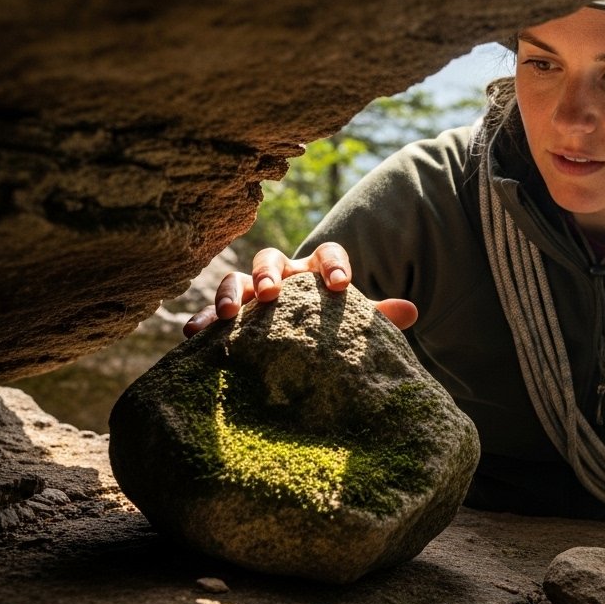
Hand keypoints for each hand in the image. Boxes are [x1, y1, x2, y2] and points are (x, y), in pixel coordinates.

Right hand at [183, 243, 417, 336]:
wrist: (303, 349)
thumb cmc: (331, 331)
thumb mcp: (353, 326)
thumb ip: (377, 319)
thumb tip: (411, 311)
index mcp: (318, 272)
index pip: (328, 254)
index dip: (333, 265)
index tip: (339, 287)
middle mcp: (283, 275)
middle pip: (272, 258)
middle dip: (270, 273)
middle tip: (273, 294)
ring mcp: (251, 293)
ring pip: (236, 279)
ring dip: (232, 293)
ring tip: (231, 314)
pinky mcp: (228, 317)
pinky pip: (210, 314)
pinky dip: (202, 321)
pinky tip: (193, 335)